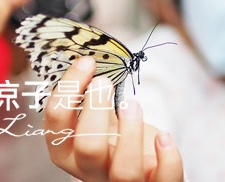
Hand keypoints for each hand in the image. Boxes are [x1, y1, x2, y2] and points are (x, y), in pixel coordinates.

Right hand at [44, 57, 182, 181]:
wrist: (144, 168)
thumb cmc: (118, 138)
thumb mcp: (99, 120)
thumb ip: (92, 99)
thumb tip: (90, 55)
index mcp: (69, 152)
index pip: (56, 127)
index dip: (67, 92)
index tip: (87, 62)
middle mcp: (91, 172)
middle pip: (88, 148)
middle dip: (95, 111)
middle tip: (104, 82)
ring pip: (124, 171)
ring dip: (131, 133)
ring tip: (133, 104)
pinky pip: (163, 179)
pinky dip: (168, 158)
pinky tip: (165, 137)